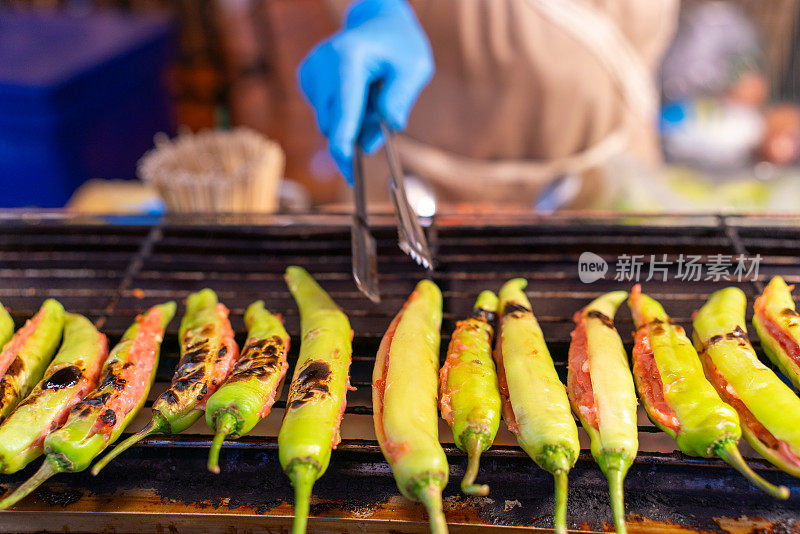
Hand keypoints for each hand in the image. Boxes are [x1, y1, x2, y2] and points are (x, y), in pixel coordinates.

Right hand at [298, 0, 433, 183]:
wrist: (378, 21)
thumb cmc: (400, 45)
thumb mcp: (415, 69)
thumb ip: (399, 100)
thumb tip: (381, 134)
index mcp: (348, 60)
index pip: (342, 115)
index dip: (345, 149)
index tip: (351, 175)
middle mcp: (322, 65)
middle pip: (334, 125)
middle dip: (358, 132)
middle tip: (383, 118)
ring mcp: (311, 72)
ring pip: (329, 123)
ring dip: (353, 122)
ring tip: (372, 96)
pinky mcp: (306, 79)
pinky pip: (325, 114)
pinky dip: (343, 113)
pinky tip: (358, 93)